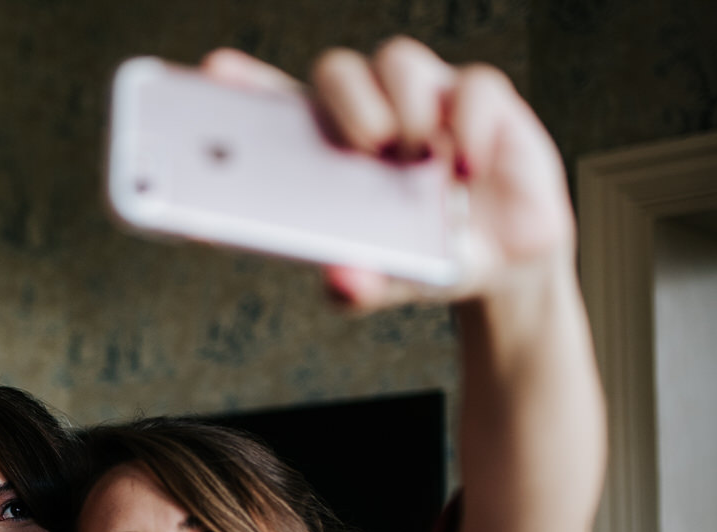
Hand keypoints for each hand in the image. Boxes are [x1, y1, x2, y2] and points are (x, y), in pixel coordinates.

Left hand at [198, 39, 573, 309]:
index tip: (215, 70)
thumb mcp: (386, 283)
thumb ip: (357, 286)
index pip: (279, 108)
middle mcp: (374, 113)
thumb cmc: (424, 260)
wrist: (501, 265)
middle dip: (343, 102)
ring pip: (398, 60)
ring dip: (402, 107)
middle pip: (336, 70)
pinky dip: (468, 122)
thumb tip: (341, 279)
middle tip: (364, 146)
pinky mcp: (485, 102)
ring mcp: (427, 102)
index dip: (246, 86)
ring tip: (417, 160)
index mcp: (330, 152)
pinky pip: (473, 85)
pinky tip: (466, 166)